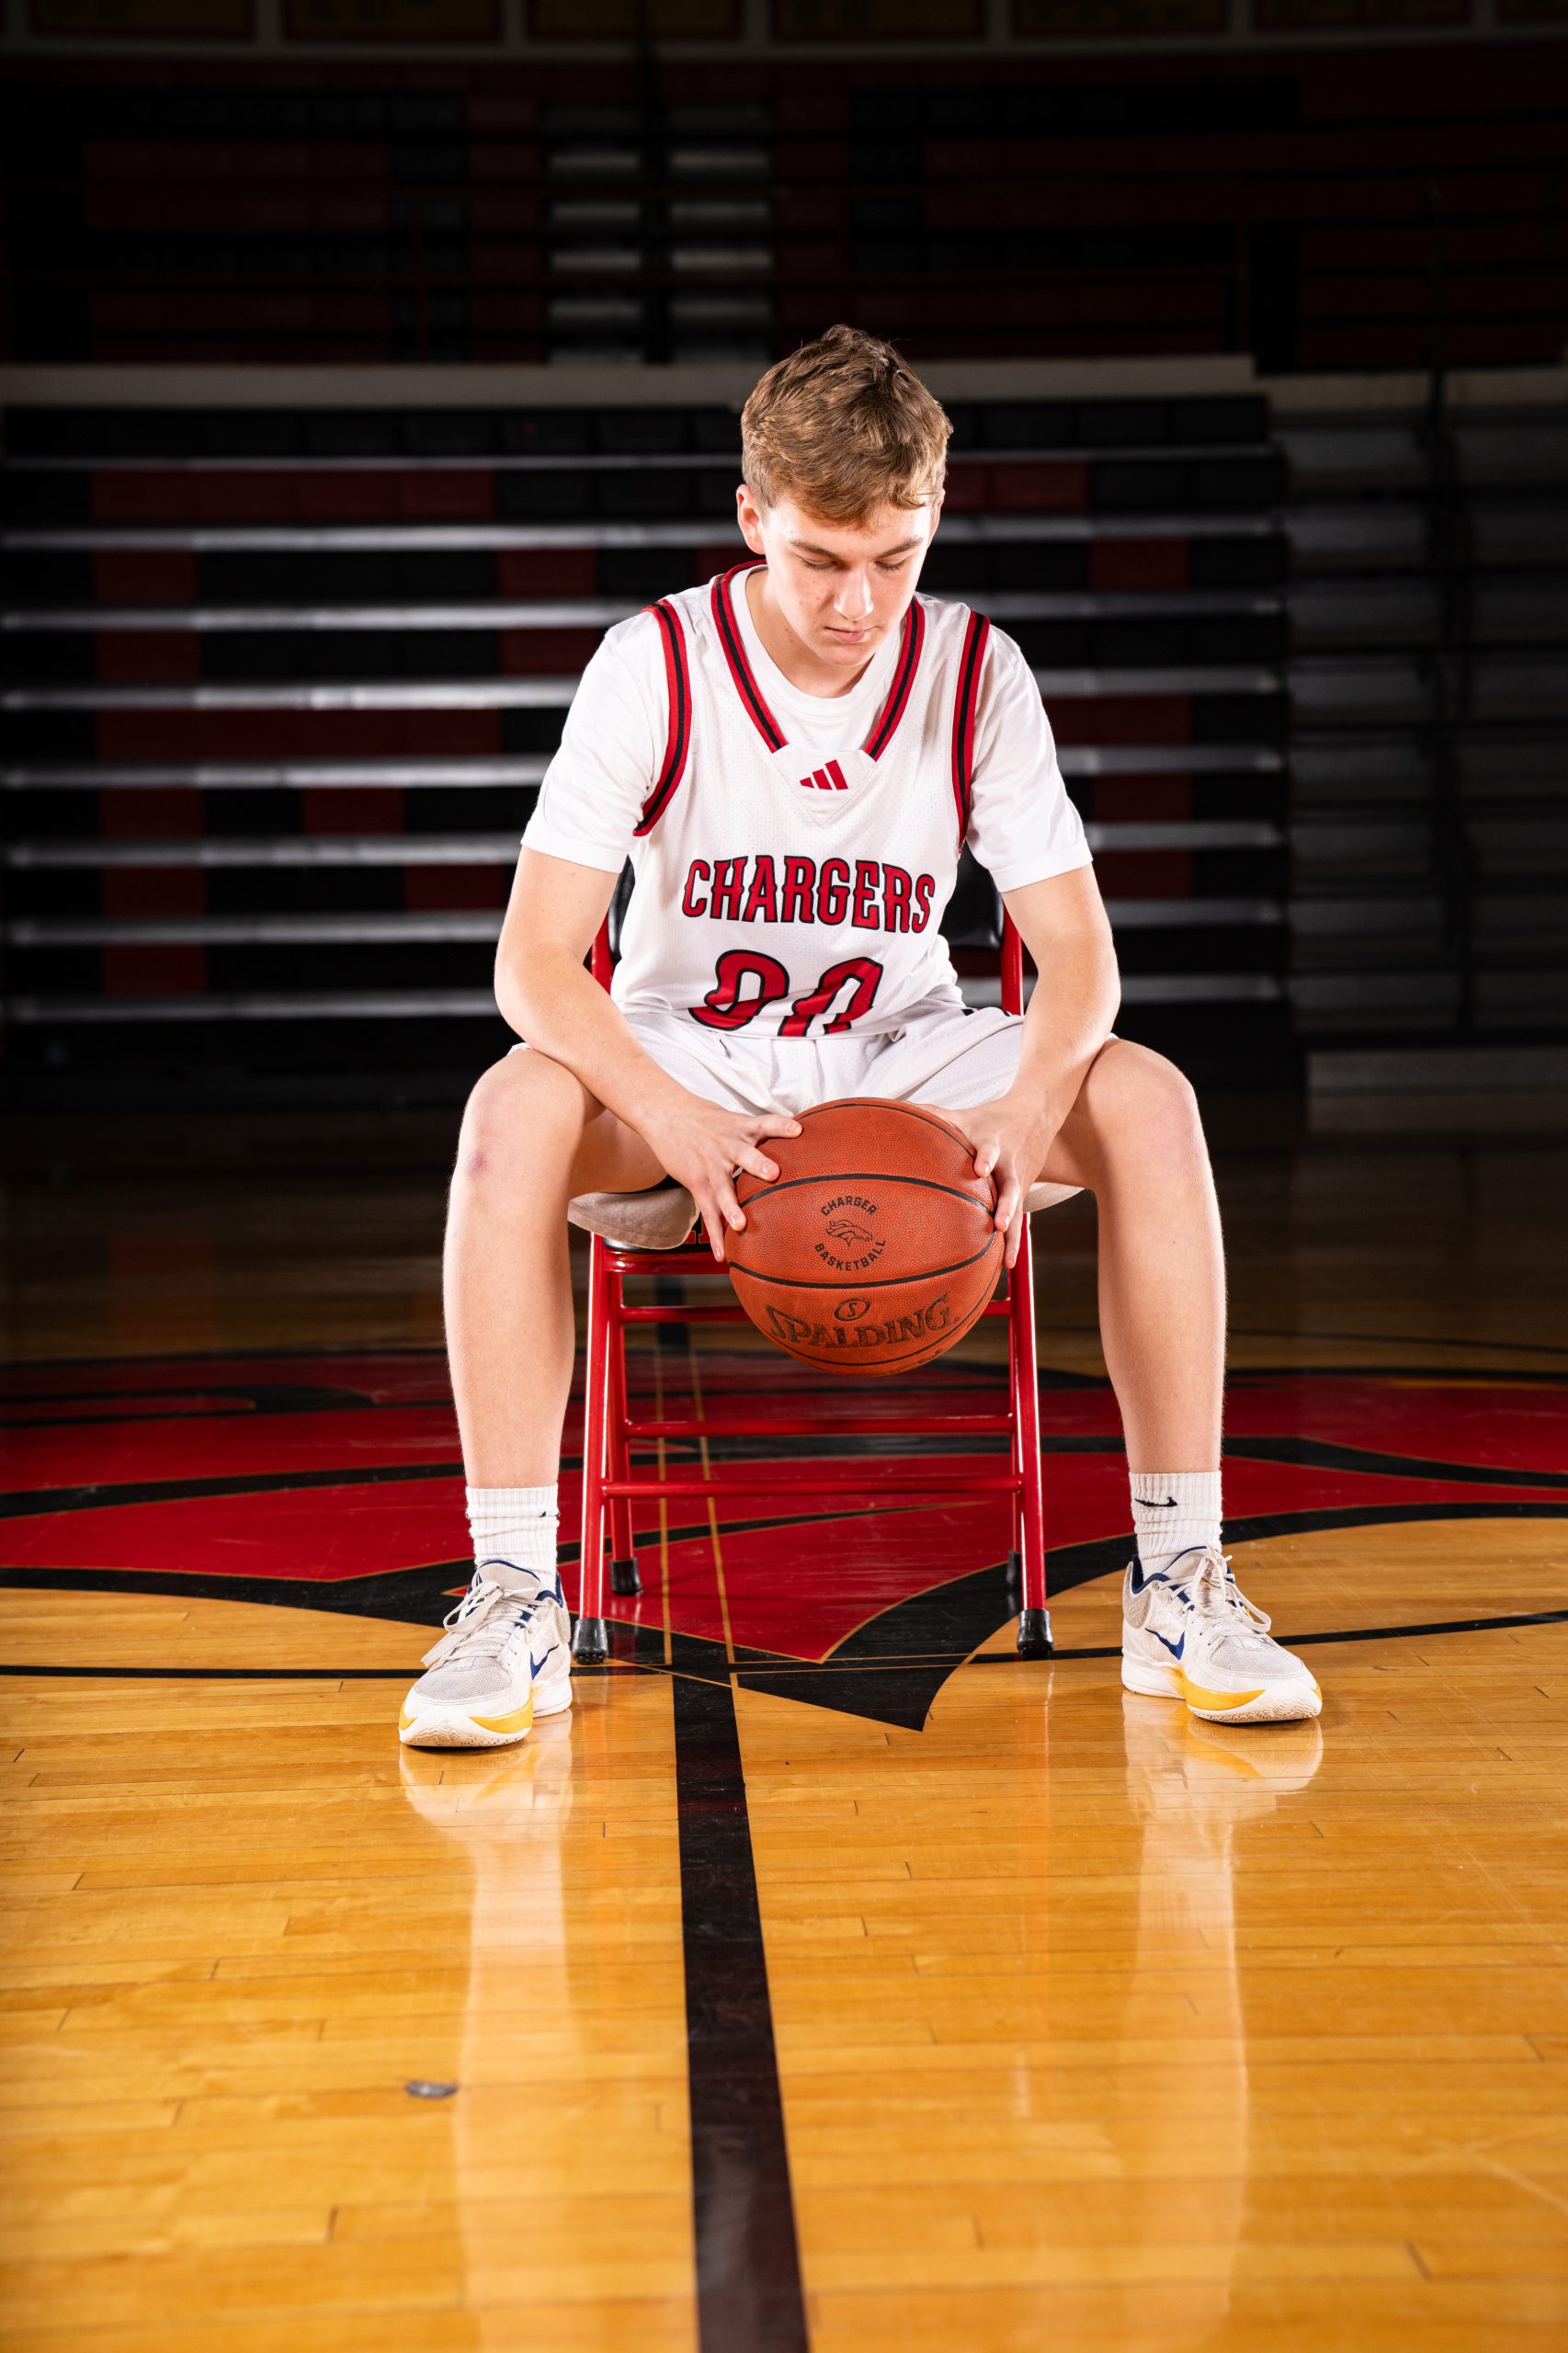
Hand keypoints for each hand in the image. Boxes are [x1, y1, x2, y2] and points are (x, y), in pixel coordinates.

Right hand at [637, 1087, 801, 1262]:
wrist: (665, 1113)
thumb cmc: (706, 1119)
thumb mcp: (732, 1118)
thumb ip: (758, 1131)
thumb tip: (793, 1142)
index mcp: (740, 1128)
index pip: (764, 1123)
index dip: (780, 1126)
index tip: (798, 1130)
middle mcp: (726, 1146)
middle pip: (744, 1155)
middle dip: (758, 1164)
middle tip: (773, 1173)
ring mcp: (710, 1165)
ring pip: (722, 1187)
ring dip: (731, 1206)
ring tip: (740, 1224)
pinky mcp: (696, 1181)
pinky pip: (706, 1209)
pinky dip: (714, 1233)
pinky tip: (721, 1253)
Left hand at [937, 1093, 1056, 1270]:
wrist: (1034, 1116)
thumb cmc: (986, 1120)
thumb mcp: (963, 1115)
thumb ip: (933, 1115)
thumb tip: (895, 1109)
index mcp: (993, 1143)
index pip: (990, 1150)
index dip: (986, 1158)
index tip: (980, 1169)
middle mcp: (1009, 1165)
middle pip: (1012, 1185)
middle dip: (1008, 1205)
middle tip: (999, 1223)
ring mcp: (1018, 1182)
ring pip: (1018, 1210)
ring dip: (1013, 1235)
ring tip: (1006, 1260)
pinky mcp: (1022, 1195)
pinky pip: (1019, 1222)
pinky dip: (1014, 1243)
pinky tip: (1005, 1266)